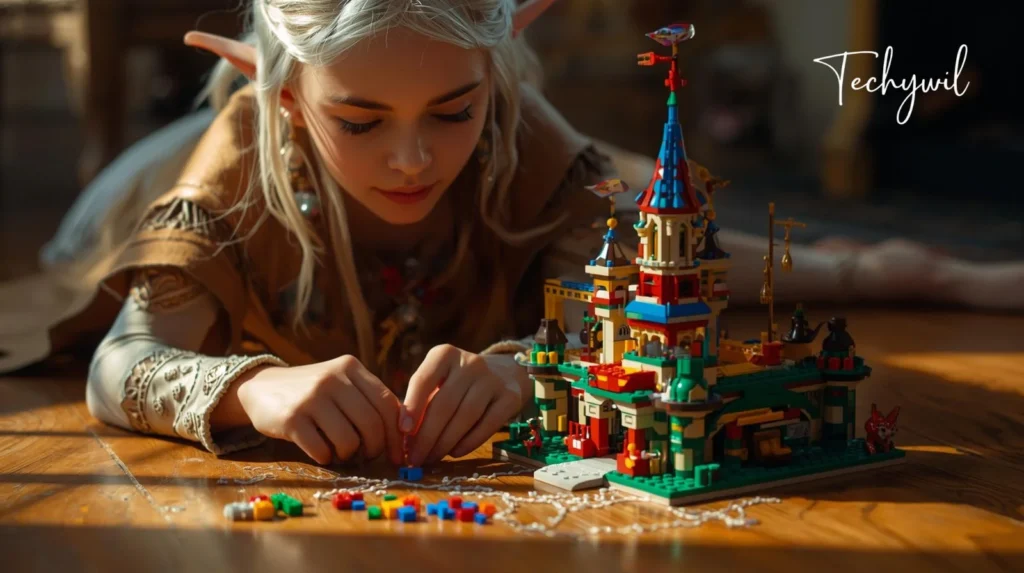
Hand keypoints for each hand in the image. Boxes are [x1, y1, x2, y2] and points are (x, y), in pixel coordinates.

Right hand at [234, 355, 402, 464]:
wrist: (260, 387)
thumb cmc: (312, 392)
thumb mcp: (341, 383)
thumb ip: (368, 399)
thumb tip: (404, 434)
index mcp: (350, 368)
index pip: (387, 403)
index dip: (397, 434)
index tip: (398, 454)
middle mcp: (333, 378)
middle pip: (372, 424)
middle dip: (374, 448)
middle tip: (367, 456)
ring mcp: (311, 398)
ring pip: (349, 440)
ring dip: (349, 455)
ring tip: (340, 451)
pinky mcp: (291, 419)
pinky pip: (322, 450)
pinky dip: (326, 458)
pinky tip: (321, 451)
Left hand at [401, 345, 523, 465]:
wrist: (503, 374)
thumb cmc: (457, 384)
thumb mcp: (438, 382)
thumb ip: (421, 404)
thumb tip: (405, 440)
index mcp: (445, 354)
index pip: (423, 380)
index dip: (412, 408)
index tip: (403, 432)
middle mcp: (470, 363)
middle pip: (444, 403)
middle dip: (427, 436)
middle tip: (416, 457)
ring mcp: (493, 379)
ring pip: (465, 416)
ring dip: (445, 442)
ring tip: (432, 458)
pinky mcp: (511, 397)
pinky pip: (487, 425)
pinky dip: (469, 442)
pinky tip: (455, 453)